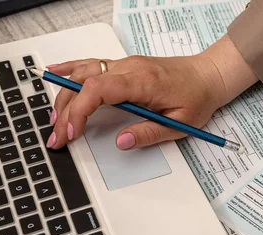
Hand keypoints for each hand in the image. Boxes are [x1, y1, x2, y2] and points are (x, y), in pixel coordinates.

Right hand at [45, 35, 257, 149]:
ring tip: (53, 119)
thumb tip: (121, 142)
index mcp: (141, 82)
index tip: (70, 132)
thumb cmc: (198, 97)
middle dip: (65, 111)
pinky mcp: (124, 66)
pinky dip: (71, 68)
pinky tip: (55, 72)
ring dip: (64, 95)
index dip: (78, 111)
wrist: (209, 75)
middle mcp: (129, 68)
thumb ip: (149, 133)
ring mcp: (125, 64)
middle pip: (84, 83)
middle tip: (56, 138)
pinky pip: (92, 64)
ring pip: (83, 73)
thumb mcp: (179, 124)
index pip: (98, 90)